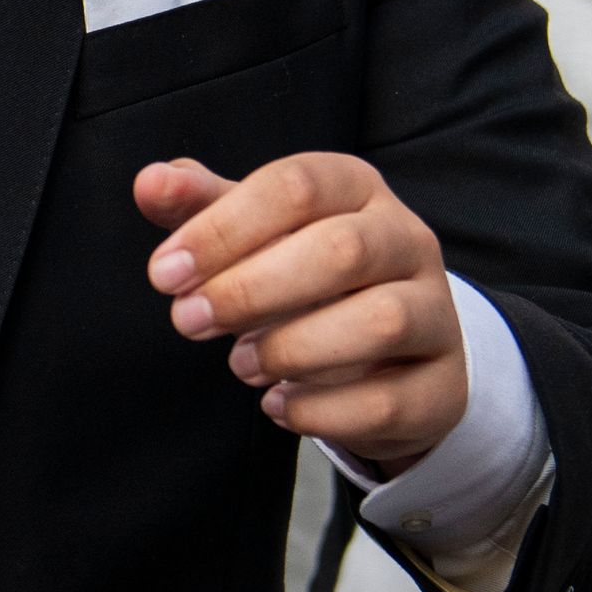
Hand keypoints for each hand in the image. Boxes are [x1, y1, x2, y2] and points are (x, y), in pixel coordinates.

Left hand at [138, 153, 464, 473]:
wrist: (392, 350)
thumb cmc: (309, 277)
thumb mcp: (255, 233)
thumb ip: (202, 206)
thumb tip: (150, 181)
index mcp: (357, 188)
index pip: (296, 187)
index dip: (223, 228)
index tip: (164, 273)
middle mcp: (407, 240)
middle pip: (342, 251)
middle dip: (251, 290)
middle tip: (188, 320)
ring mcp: (436, 313)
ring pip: (379, 322)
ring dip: (292, 348)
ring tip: (241, 364)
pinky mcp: (441, 385)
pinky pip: (388, 401)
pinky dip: (320, 410)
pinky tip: (277, 404)